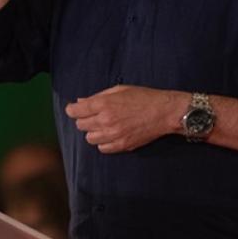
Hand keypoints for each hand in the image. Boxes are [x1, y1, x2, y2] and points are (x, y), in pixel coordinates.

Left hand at [66, 85, 185, 153]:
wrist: (164, 112)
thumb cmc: (143, 97)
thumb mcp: (119, 90)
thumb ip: (98, 96)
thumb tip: (80, 102)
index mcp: (103, 104)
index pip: (74, 111)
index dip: (72, 110)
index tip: (75, 109)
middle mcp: (105, 120)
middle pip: (80, 125)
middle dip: (84, 120)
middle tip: (93, 116)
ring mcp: (113, 134)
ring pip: (89, 138)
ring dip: (93, 132)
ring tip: (103, 126)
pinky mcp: (122, 145)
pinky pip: (102, 148)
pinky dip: (103, 143)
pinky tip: (111, 135)